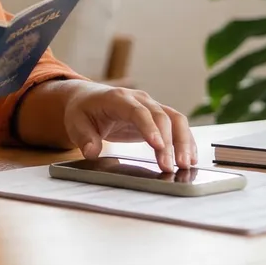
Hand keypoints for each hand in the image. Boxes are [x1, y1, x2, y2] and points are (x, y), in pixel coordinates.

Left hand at [63, 85, 196, 172]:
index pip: (137, 111)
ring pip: (175, 119)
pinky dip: (186, 141)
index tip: (158, 146)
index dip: (149, 127)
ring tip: (185, 165)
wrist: (87, 98)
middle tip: (170, 166)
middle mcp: (139, 99)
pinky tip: (189, 158)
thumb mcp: (76, 124)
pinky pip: (177, 125)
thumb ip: (84, 138)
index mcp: (117, 98)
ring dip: (183, 142)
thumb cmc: (82, 111)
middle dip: (169, 142)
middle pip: (161, 116)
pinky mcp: (158, 116)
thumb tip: (91, 152)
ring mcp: (151, 106)